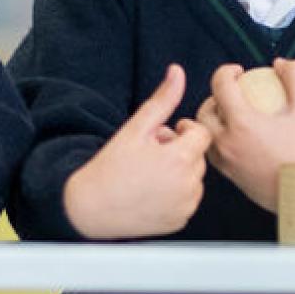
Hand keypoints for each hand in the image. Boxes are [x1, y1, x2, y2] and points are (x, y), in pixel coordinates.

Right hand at [64, 64, 210, 238]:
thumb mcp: (136, 128)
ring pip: (194, 178)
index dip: (183, 130)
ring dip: (179, 171)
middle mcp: (188, 186)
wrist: (92, 207)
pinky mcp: (180, 221)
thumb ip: (162, 100)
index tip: (163, 134)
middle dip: (179, 150)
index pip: (202, 134)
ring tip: (149, 171)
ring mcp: (185, 206)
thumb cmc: (111, 166)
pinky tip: (151, 190)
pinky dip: (175, 193)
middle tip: (150, 153)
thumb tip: (177, 72)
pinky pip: (188, 199)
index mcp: (179, 159)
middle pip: (198, 156)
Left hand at [197, 58, 294, 211]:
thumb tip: (280, 65)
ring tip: (232, 117)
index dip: (227, 71)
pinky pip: (215, 155)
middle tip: (231, 94)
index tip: (238, 72)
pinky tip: (239, 140)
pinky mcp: (234, 180)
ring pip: (205, 136)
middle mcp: (227, 144)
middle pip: (204, 112)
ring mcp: (228, 164)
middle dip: (213, 98)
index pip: (220, 85)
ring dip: (213, 122)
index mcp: (242, 124)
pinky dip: (219, 143)